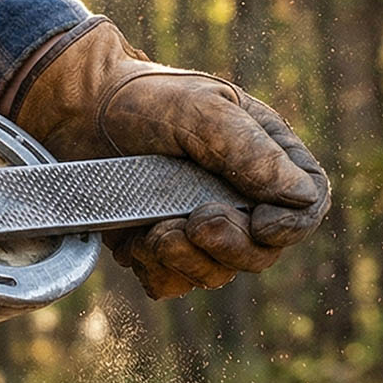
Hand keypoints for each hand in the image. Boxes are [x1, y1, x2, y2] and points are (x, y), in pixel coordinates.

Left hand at [3, 16, 329, 298]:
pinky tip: (134, 239)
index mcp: (264, 156)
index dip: (291, 227)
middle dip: (230, 247)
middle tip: (195, 222)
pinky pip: (170, 282)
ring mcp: (196, 225)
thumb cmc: (142, 99)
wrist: (76, 111)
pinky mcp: (157, 246)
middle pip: (262, 252)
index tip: (259, 224)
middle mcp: (236, 195)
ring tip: (155, 229)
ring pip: (215, 273)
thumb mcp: (201, 110)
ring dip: (186, 259)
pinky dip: (154, 268)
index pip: (306, 205)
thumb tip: (299, 197)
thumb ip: (250, 150)